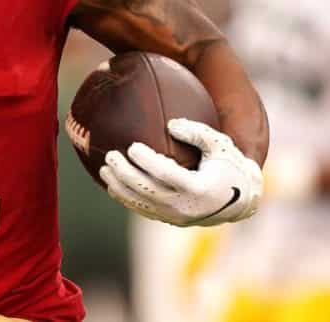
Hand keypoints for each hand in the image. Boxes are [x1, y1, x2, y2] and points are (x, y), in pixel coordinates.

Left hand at [99, 118, 262, 226]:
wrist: (241, 200)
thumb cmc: (228, 165)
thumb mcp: (220, 145)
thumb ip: (197, 132)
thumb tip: (170, 124)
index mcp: (199, 188)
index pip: (166, 174)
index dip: (147, 161)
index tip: (132, 146)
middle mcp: (186, 207)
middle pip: (147, 190)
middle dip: (125, 173)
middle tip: (111, 155)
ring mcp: (177, 217)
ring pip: (141, 204)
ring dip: (119, 187)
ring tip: (104, 169)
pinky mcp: (171, 220)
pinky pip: (144, 211)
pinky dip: (126, 199)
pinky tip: (112, 185)